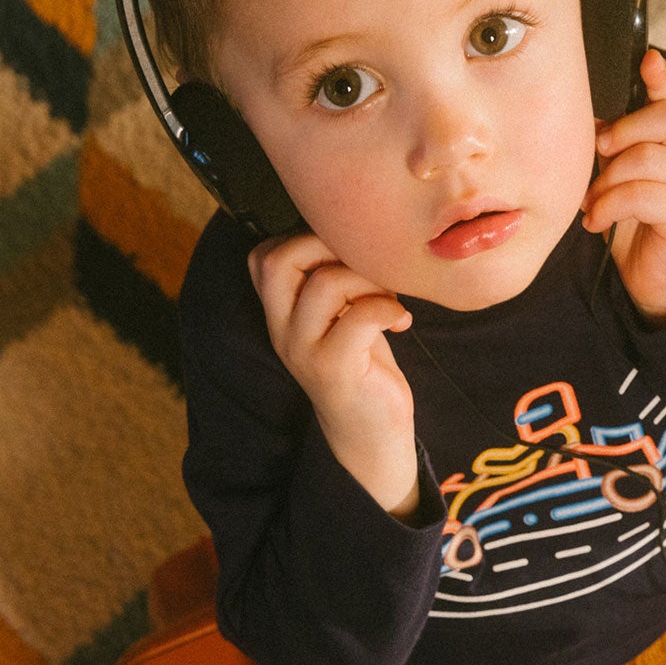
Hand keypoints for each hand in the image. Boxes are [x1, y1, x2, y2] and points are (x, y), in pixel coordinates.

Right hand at [249, 233, 419, 516]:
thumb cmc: (364, 365)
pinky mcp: (335, 370)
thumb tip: (361, 229)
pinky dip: (389, 308)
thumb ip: (336, 278)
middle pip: (279, 258)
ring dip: (370, 280)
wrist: (371, 435)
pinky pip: (361, 316)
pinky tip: (402, 322)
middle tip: (369, 270)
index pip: (263, 254)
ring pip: (326, 283)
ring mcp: (304, 350)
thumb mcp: (342, 316)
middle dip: (331, 247)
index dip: (307, 239)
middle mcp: (281, 329)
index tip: (348, 259)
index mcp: (280, 312)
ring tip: (390, 300)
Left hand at [581, 49, 665, 324]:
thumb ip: (616, 146)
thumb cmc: (641, 225)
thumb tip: (589, 118)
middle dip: (624, 129)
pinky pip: (644, 195)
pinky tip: (596, 220)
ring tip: (591, 201)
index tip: (646, 60)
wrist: (663, 281)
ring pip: (648, 157)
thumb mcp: (624, 177)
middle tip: (598, 150)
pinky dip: (610, 205)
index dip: (662, 77)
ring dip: (608, 179)